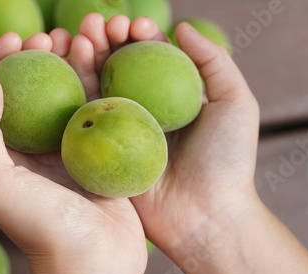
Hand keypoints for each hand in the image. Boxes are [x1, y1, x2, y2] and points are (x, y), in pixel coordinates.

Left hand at [0, 32, 146, 273]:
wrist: (95, 261)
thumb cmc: (41, 227)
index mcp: (5, 151)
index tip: (17, 38)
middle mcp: (36, 146)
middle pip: (34, 88)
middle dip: (39, 56)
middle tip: (52, 36)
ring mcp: (71, 148)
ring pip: (69, 94)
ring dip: (73, 62)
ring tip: (80, 37)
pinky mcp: (102, 151)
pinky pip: (100, 109)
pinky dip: (101, 84)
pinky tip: (106, 64)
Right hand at [64, 14, 258, 273]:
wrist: (206, 216)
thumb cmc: (227, 160)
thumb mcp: (236, 103)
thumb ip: (213, 60)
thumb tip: (181, 26)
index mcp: (172, 95)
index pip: (150, 54)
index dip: (138, 33)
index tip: (133, 24)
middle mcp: (144, 109)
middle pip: (119, 64)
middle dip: (106, 37)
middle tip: (97, 23)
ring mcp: (121, 129)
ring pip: (97, 84)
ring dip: (86, 55)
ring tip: (81, 35)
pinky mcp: (101, 151)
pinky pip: (84, 116)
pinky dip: (74, 87)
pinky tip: (71, 64)